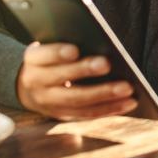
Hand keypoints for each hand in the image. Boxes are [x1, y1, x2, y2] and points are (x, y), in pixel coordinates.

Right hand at [16, 42, 136, 120]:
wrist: (28, 87)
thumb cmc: (50, 58)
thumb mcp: (49, 48)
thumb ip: (65, 46)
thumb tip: (100, 42)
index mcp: (33, 60)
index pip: (43, 55)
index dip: (57, 53)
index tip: (74, 50)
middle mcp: (37, 82)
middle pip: (61, 78)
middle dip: (85, 71)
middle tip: (107, 64)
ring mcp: (49, 103)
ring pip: (78, 100)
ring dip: (105, 94)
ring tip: (127, 88)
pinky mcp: (63, 115)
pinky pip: (88, 113)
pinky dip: (110, 108)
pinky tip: (129, 102)